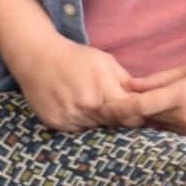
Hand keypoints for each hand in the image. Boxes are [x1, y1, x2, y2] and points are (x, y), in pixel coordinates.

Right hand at [13, 32, 145, 131]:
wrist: (36, 56)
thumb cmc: (75, 57)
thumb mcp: (106, 62)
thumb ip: (128, 82)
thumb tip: (149, 99)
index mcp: (103, 88)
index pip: (132, 116)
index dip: (136, 115)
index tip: (135, 112)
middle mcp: (86, 105)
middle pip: (113, 124)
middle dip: (115, 116)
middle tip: (107, 103)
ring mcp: (69, 115)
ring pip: (94, 127)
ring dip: (96, 119)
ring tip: (86, 100)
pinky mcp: (55, 122)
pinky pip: (76, 129)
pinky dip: (78, 120)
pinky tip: (72, 104)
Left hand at [128, 57, 185, 148]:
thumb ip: (158, 80)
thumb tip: (129, 87)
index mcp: (183, 96)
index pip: (140, 106)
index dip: (120, 109)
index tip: (105, 110)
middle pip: (151, 121)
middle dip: (141, 117)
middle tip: (131, 112)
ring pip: (165, 134)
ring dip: (160, 127)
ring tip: (171, 116)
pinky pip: (181, 143)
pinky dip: (177, 135)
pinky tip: (185, 125)